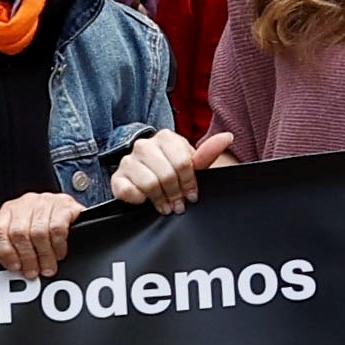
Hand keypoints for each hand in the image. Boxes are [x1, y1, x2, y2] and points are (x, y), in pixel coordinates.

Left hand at [0, 191, 86, 275]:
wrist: (68, 209)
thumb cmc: (43, 224)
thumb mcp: (24, 234)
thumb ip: (14, 248)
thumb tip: (16, 270)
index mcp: (8, 211)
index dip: (5, 252)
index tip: (14, 267)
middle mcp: (25, 204)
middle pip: (19, 233)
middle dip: (27, 258)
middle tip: (33, 272)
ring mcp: (44, 202)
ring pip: (39, 232)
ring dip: (44, 255)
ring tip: (47, 268)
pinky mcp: (64, 205)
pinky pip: (58, 229)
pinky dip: (58, 246)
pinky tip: (59, 253)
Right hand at [107, 127, 231, 209]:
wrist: (145, 181)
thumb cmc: (173, 171)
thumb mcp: (191, 164)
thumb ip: (207, 153)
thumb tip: (227, 137)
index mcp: (166, 137)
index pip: (182, 162)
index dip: (189, 183)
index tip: (192, 195)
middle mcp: (144, 145)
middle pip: (166, 174)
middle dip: (175, 194)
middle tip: (179, 205)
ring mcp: (128, 160)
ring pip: (149, 183)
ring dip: (160, 200)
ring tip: (166, 207)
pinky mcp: (117, 177)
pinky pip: (128, 191)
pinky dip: (138, 199)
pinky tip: (145, 201)